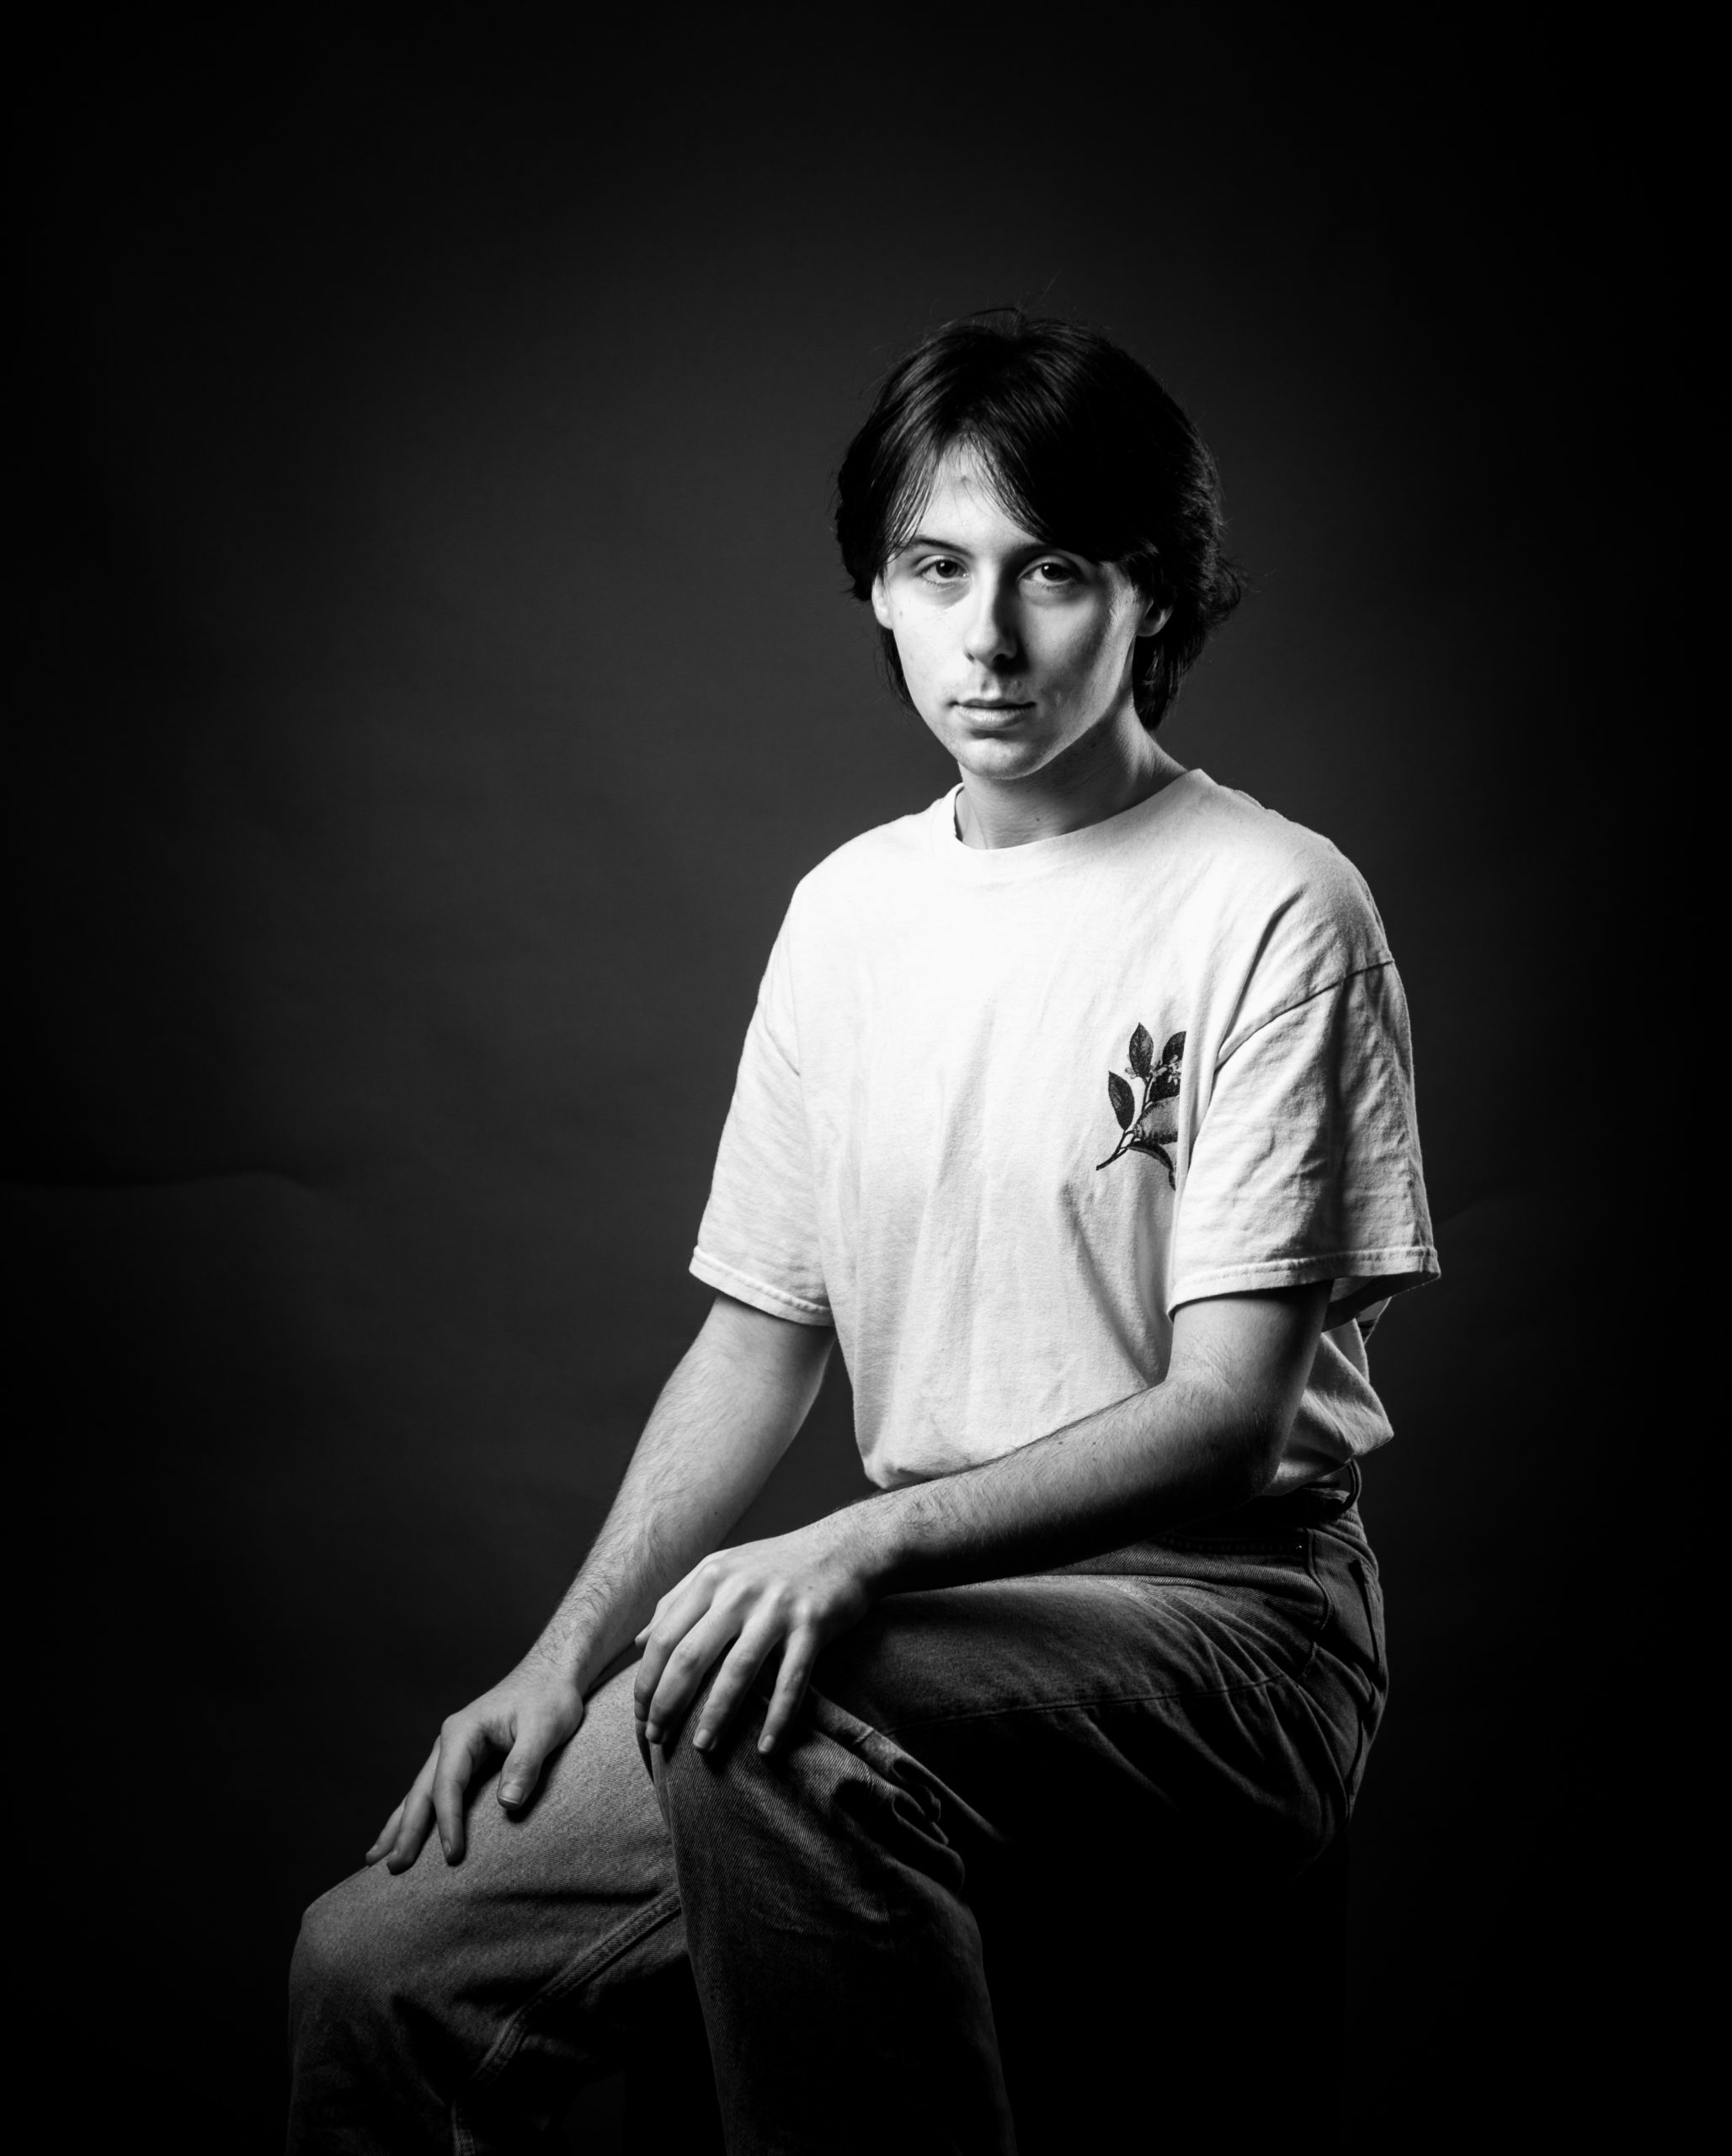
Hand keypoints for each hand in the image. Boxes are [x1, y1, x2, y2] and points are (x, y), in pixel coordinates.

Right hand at [365, 1651, 585, 1871]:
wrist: (551, 1673)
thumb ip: (525, 1763)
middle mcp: (449, 1741)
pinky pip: (434, 1789)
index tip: (452, 1856)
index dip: (448, 1822)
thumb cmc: (549, 1698)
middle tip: (392, 1869)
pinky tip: (404, 1830)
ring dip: (399, 1824)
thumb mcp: (544, 1728)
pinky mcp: (463, 1757)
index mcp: (462, 1732)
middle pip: (421, 1792)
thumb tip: (508, 1804)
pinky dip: (416, 1812)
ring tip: (374, 1858)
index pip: (448, 1785)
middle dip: (406, 1831)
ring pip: (419, 1792)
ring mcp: (453, 1749)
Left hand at [633, 1512, 878, 1757]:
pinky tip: (766, 1749)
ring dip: (716, 1715)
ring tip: (702, 1748)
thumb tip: (638, 1642)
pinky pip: (791, 1679)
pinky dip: (778, 1717)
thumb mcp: (722, 1569)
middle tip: (658, 1738)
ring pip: (737, 1671)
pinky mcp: (813, 1625)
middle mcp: (739, 1590)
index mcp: (711, 1576)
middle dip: (668, 1703)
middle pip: (691, 1656)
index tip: (639, 1715)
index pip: (664, 1636)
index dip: (647, 1680)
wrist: (846, 1546)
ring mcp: (777, 1607)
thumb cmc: (777, 1564)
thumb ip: (679, 1600)